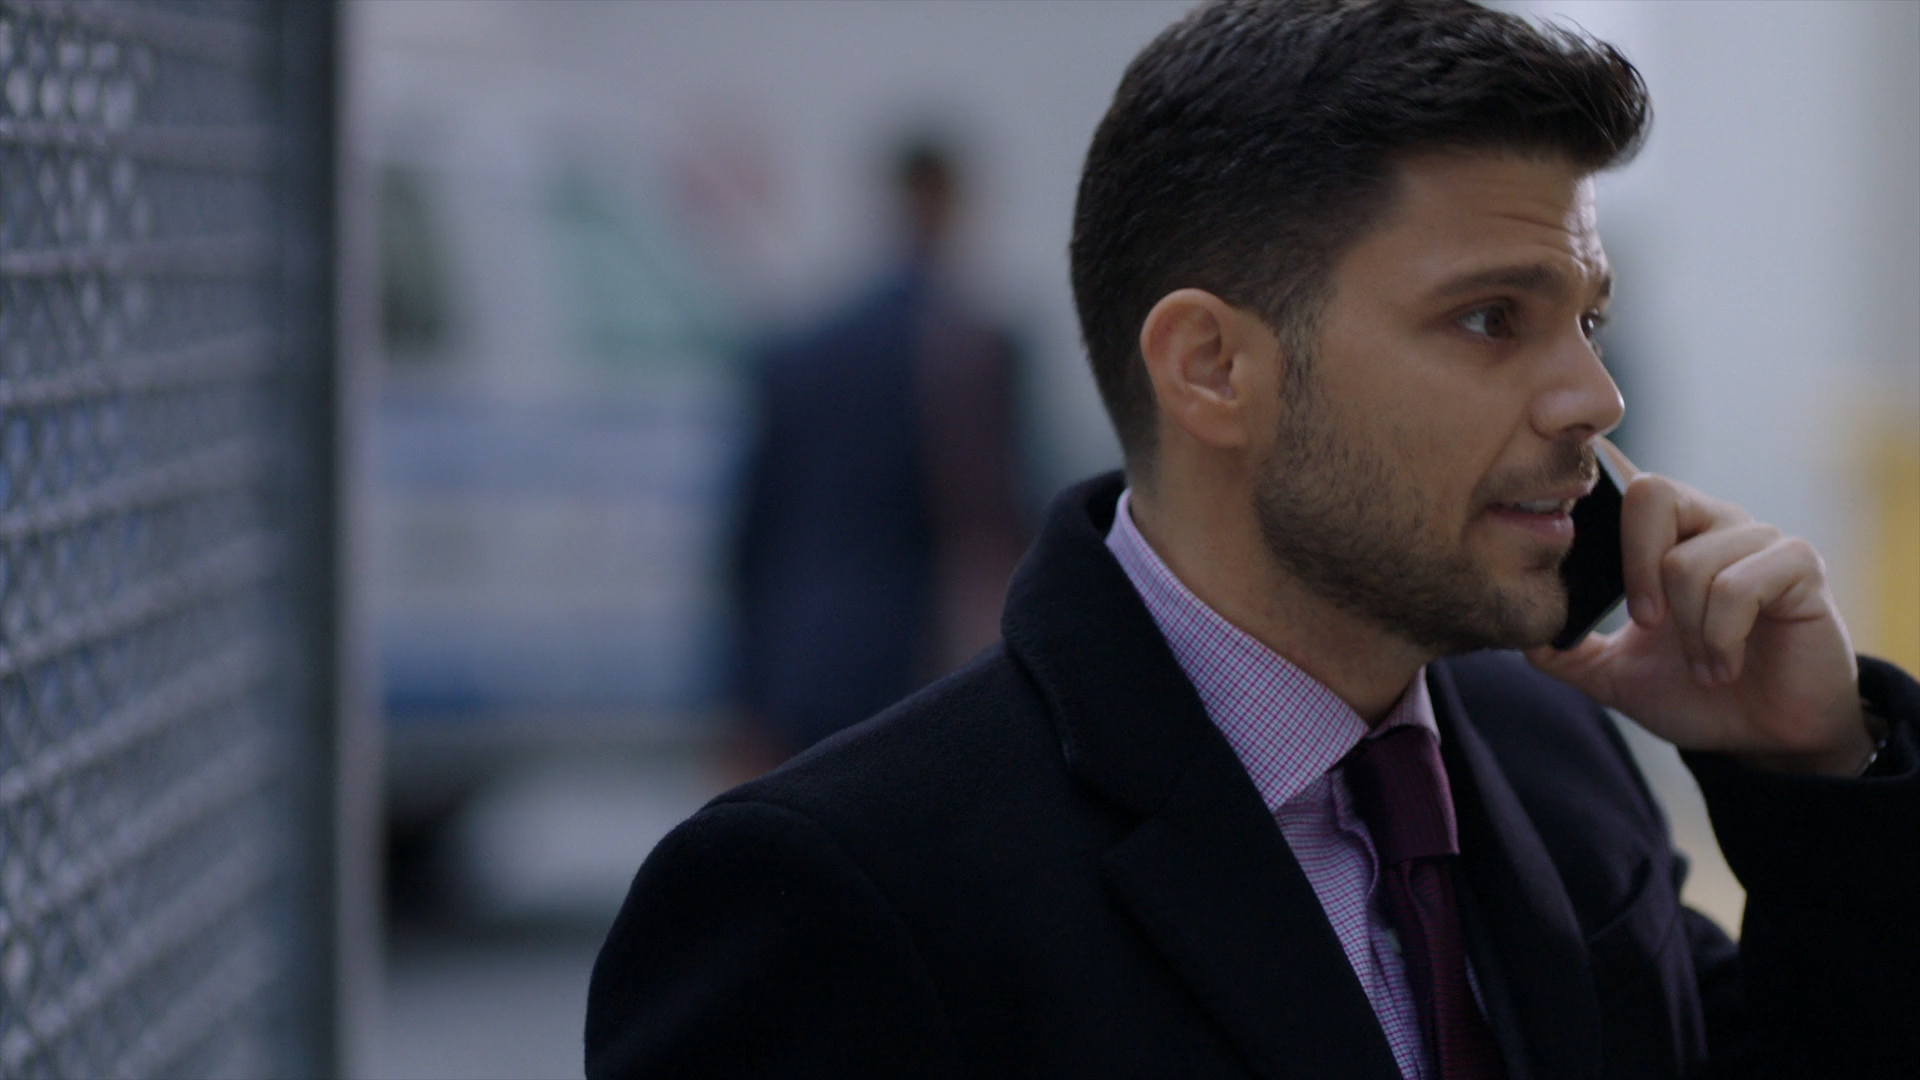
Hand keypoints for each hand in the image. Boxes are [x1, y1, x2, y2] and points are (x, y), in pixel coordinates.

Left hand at [1526, 439, 1872, 776]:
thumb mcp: (1613, 676)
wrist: (1766, 738)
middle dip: (1635, 568)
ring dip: (1688, 632)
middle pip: (1651, 494)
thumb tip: (1515, 630)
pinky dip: (1721, 636)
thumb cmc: (1696, 694)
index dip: (1594, 479)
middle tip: (1645, 624)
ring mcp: (1757, 540)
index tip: (1566, 514)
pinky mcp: (1799, 565)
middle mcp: (1709, 522)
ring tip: (1703, 668)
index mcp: (1663, 536)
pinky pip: (1741, 584)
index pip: (1623, 478)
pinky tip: (1726, 665)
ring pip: (1690, 560)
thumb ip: (1565, 651)